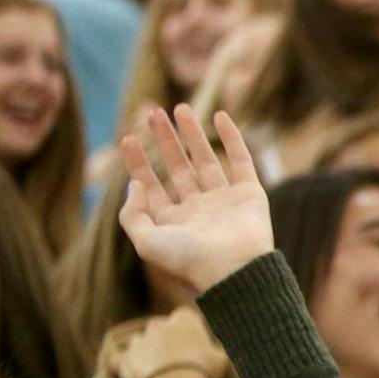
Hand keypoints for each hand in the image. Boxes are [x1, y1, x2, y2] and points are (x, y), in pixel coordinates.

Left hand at [112, 307, 226, 377]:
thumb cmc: (203, 369)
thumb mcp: (223, 359)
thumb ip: (219, 353)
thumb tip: (223, 355)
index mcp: (184, 318)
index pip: (186, 320)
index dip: (191, 334)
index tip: (197, 349)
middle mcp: (159, 324)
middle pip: (160, 329)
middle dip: (166, 341)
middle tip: (175, 361)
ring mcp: (139, 340)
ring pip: (140, 343)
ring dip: (146, 354)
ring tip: (156, 373)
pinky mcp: (124, 358)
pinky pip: (118, 359)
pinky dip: (122, 365)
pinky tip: (129, 373)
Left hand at [117, 107, 273, 294]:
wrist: (235, 270)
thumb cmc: (189, 260)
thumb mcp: (146, 242)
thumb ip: (132, 215)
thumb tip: (134, 185)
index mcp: (173, 222)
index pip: (151, 185)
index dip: (138, 162)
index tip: (128, 138)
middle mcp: (198, 209)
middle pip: (177, 167)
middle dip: (164, 140)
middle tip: (153, 113)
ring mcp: (224, 200)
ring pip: (206, 160)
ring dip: (193, 134)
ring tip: (180, 107)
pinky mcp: (250, 194)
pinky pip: (240, 160)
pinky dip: (232, 138)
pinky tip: (220, 116)